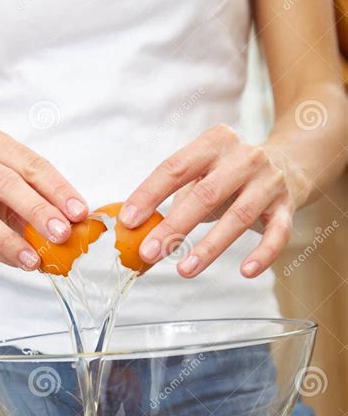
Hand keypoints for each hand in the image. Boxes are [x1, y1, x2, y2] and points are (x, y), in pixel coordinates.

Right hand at [0, 126, 87, 269]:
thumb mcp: (7, 183)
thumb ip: (35, 197)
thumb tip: (72, 225)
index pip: (32, 164)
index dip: (58, 189)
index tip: (79, 212)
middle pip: (7, 182)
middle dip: (38, 210)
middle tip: (62, 234)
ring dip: (10, 239)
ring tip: (35, 260)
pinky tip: (15, 261)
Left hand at [119, 124, 302, 278]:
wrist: (288, 164)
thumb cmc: (229, 176)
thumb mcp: (202, 174)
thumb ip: (174, 197)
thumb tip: (138, 232)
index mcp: (214, 143)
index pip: (175, 168)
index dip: (149, 195)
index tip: (128, 221)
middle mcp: (244, 157)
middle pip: (205, 194)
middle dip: (174, 227)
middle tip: (150, 253)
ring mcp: (269, 182)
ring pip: (238, 218)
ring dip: (209, 248)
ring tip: (184, 270)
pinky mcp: (287, 206)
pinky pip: (277, 234)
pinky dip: (263, 255)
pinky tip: (246, 272)